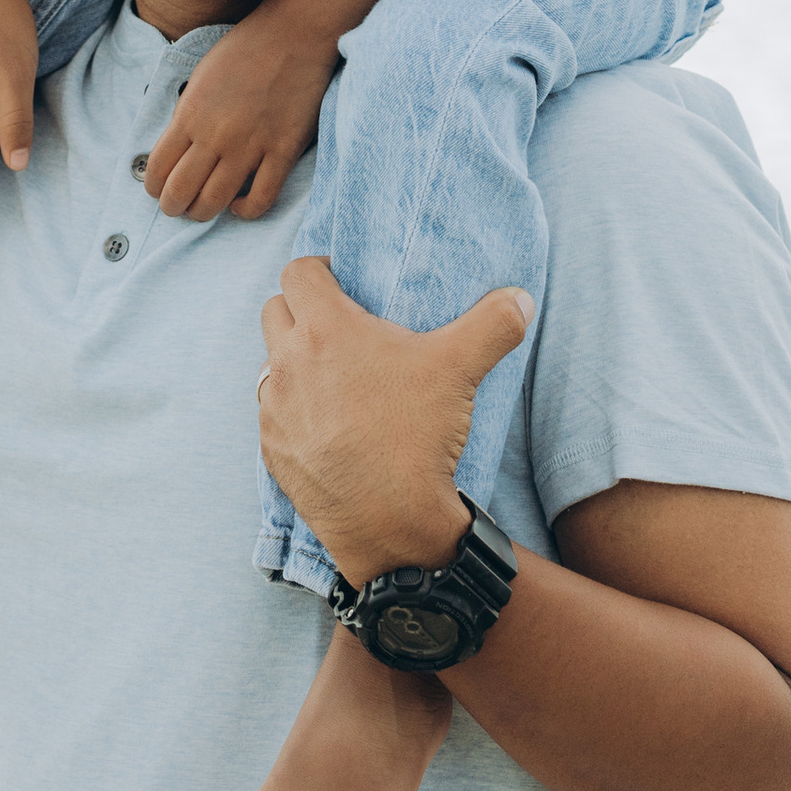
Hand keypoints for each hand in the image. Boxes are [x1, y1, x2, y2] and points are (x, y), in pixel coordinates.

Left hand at [140, 0, 340, 220]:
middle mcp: (215, 135)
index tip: (158, 190)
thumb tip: (178, 147)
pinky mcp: (282, 151)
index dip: (153, 187)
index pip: (157, 168)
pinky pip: (262, 198)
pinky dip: (246, 211)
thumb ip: (187, 113)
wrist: (294, 33)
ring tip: (203, 209)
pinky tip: (239, 204)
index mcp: (189, 114)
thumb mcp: (200, 76)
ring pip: (215, 202)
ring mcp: (250, 146)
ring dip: (202, 213)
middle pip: (181, 192)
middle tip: (177, 207)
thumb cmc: (245, 49)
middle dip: (172, 207)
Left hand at [256, 261, 531, 587]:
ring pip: (271, 364)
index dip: (318, 270)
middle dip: (300, 311)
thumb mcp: (461, 369)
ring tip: (332, 375)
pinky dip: (292, 410)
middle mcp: (287, 362)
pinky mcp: (272, 448)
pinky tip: (326, 424)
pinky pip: (272, 414)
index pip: (298, 273)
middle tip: (337, 327)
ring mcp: (275, 408)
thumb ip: (494, 324)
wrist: (390, 520)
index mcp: (325, 329)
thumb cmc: (418, 436)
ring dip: (293, 361)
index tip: (340, 281)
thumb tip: (520, 298)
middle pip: (275, 311)